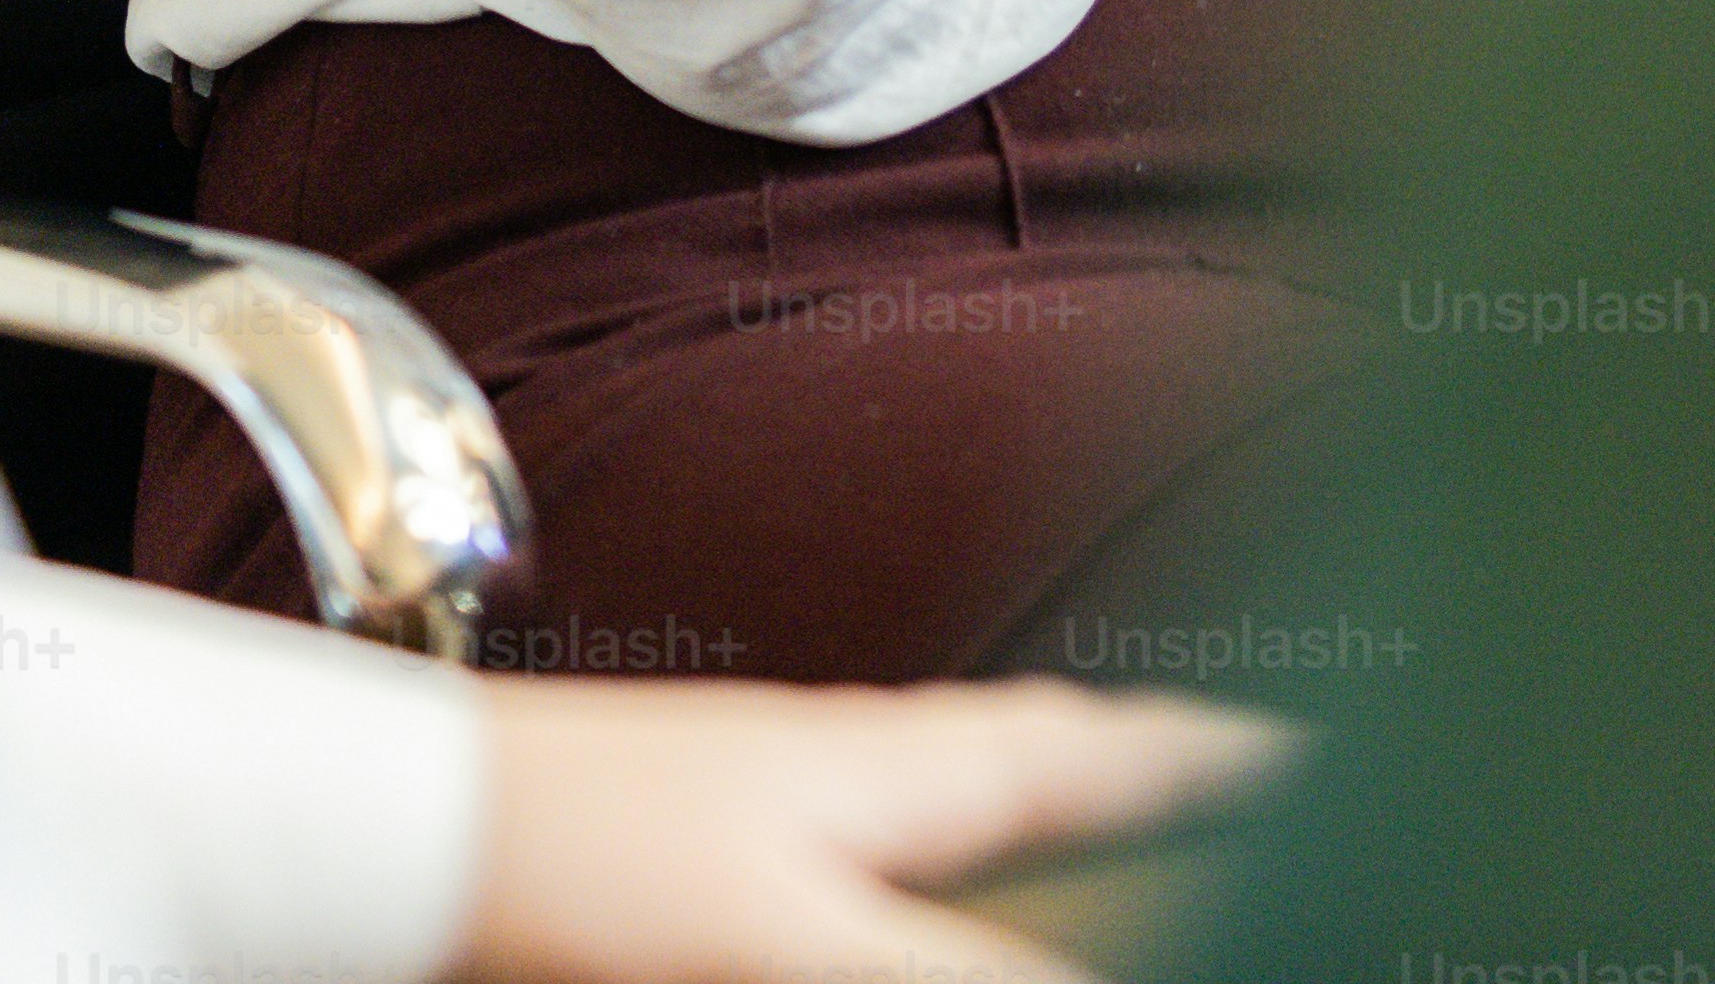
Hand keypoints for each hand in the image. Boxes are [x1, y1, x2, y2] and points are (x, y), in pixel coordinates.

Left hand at [452, 672, 1292, 983]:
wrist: (397, 829)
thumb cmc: (579, 859)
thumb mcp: (799, 952)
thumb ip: (966, 978)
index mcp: (909, 766)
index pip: (1108, 754)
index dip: (1217, 762)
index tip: (1317, 753)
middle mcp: (864, 760)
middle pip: (1043, 760)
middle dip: (1143, 773)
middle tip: (1233, 785)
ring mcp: (787, 794)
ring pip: (961, 791)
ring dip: (1046, 805)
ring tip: (1106, 831)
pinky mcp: (717, 842)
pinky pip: (880, 829)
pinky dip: (942, 844)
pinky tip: (913, 891)